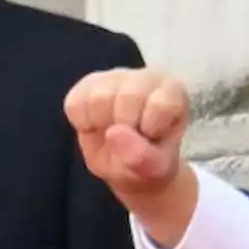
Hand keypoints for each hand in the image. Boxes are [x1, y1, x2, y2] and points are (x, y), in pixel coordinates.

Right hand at [63, 68, 197, 247]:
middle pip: (125, 97)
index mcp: (172, 92)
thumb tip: (118, 134)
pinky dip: (83, 123)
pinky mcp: (87, 83)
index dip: (152, 130)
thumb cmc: (150, 168)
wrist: (134, 169)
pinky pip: (75, 104)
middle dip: (125, 130)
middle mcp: (146, 75)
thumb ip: (144, 158)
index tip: (154, 143)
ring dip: (102, 126)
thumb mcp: (154, 173)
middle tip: (131, 144)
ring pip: (97, 96)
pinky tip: (96, 130)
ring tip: (114, 137)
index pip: (159, 104)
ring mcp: (115, 74)